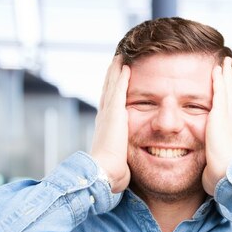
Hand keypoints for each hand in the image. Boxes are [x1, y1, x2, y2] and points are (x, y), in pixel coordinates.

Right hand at [90, 55, 130, 192]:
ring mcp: (108, 114)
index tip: (115, 83)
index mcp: (107, 128)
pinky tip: (125, 65)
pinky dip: (121, 77)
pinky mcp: (114, 113)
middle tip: (115, 63)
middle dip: (112, 78)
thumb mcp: (121, 161)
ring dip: (115, 72)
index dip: (112, 93)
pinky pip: (118, 90)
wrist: (105, 172)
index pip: (110, 106)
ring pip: (112, 87)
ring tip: (119, 58)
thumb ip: (123, 157)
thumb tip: (127, 166)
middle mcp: (104, 118)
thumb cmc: (113, 173)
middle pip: (108, 92)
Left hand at [202, 57, 231, 195]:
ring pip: (229, 90)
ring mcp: (229, 117)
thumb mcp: (217, 161)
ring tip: (226, 61)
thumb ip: (214, 155)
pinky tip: (217, 69)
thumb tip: (208, 163)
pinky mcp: (220, 116)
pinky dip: (219, 79)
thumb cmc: (221, 174)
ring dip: (227, 74)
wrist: (227, 174)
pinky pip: (220, 92)